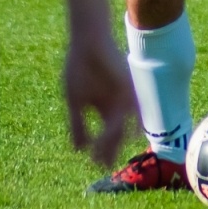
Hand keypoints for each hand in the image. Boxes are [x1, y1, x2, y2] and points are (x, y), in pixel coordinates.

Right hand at [63, 32, 136, 166]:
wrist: (88, 42)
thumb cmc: (78, 68)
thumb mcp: (74, 100)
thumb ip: (77, 125)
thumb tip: (78, 150)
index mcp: (103, 108)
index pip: (105, 136)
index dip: (100, 151)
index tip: (94, 164)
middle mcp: (115, 107)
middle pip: (115, 135)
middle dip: (109, 151)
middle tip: (104, 166)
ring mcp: (123, 99)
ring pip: (122, 127)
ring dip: (114, 142)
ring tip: (108, 154)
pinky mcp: (129, 89)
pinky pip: (133, 110)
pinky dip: (130, 122)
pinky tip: (125, 136)